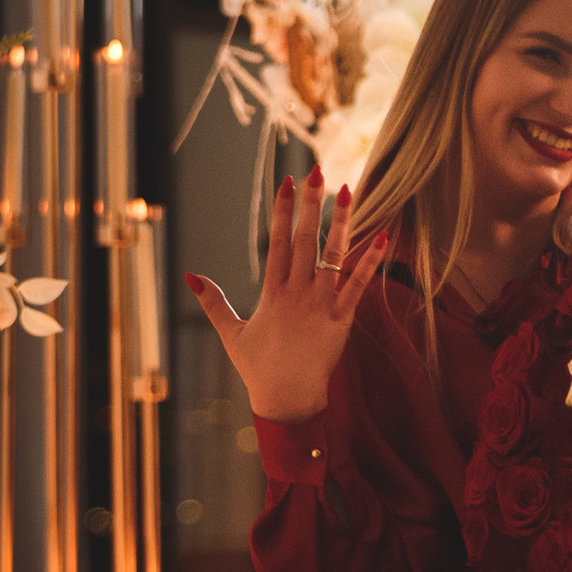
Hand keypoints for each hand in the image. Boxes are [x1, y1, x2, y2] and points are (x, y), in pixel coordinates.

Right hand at [187, 168, 388, 424]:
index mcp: (271, 294)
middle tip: (317, 171)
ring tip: (348, 190)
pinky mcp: (343, 321)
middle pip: (305, 240)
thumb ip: (213, 301)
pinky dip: (370, 262)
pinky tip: (381, 235)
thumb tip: (190, 275)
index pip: (277, 242)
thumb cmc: (258, 368)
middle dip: (311, 205)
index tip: (287, 182)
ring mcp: (322, 306)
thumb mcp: (230, 333)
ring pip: (333, 257)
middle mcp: (297, 295)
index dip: (283, 210)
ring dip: (341, 223)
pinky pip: (359, 286)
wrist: (288, 401)